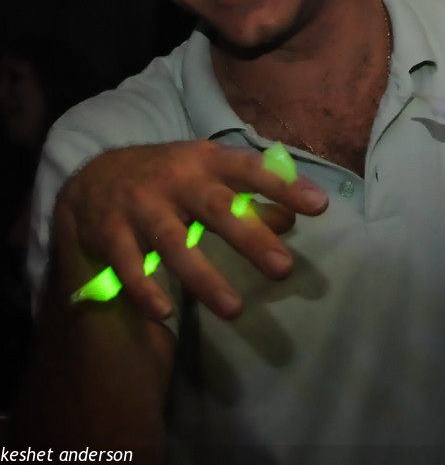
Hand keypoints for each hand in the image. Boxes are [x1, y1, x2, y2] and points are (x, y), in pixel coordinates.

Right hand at [55, 140, 328, 320]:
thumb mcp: (208, 173)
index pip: (251, 169)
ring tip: (235, 310)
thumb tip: (290, 220)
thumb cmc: (170, 176)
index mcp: (206, 160)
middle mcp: (176, 180)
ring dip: (204, 277)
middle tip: (284, 269)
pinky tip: (165, 314)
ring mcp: (141, 206)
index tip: (320, 205)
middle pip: (217, 208)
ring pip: (174, 242)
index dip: (284, 185)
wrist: (95, 176)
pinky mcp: (112, 233)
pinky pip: (128, 266)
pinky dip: (144, 290)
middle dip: (251, 238)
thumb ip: (249, 195)